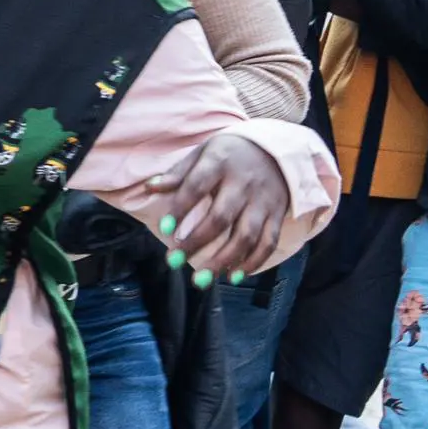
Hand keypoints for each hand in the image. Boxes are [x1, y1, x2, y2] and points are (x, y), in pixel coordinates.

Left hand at [116, 130, 291, 282]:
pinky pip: (268, 242)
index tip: (165, 229)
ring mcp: (263, 201)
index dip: (181, 208)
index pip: (197, 186)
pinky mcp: (277, 215)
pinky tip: (234, 276)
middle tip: (173, 261)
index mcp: (220, 163)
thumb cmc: (231, 154)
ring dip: (223, 260)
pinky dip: (253, 262)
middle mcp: (244, 184)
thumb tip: (150, 187)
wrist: (277, 149)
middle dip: (196, 242)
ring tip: (202, 279)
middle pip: (221, 217)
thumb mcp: (204, 153)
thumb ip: (179, 173)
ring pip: (246, 235)